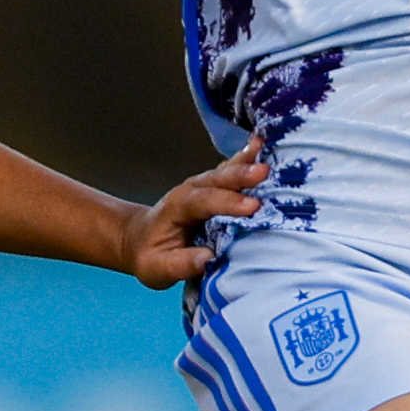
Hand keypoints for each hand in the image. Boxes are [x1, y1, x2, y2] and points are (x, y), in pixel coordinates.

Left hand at [122, 141, 271, 285]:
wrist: (141, 239)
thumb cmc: (151, 254)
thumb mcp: (157, 268)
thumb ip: (180, 264)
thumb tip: (208, 259)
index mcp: (177, 208)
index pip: (202, 202)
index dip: (226, 202)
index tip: (252, 207)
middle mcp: (191, 190)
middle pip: (216, 179)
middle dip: (240, 175)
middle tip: (264, 171)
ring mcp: (204, 184)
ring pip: (226, 170)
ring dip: (247, 161)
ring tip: (268, 149)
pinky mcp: (215, 185)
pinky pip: (232, 168)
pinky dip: (247, 156)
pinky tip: (262, 142)